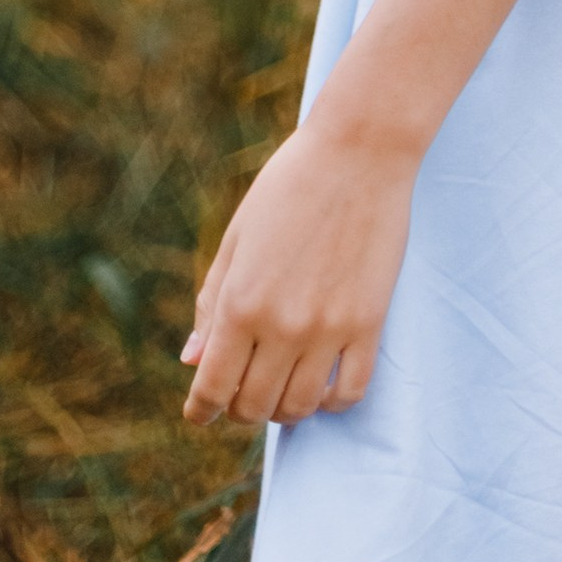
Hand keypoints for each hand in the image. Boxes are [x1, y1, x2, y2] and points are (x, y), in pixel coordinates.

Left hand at [181, 118, 416, 429]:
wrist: (359, 151)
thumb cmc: (289, 186)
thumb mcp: (237, 239)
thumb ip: (211, 303)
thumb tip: (192, 361)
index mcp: (240, 303)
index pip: (212, 388)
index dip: (202, 409)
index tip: (202, 411)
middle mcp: (281, 325)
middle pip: (253, 407)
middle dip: (240, 408)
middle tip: (243, 390)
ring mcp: (328, 328)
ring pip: (300, 407)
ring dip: (285, 408)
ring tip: (283, 386)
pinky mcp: (369, 323)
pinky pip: (350, 393)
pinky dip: (332, 401)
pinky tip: (324, 383)